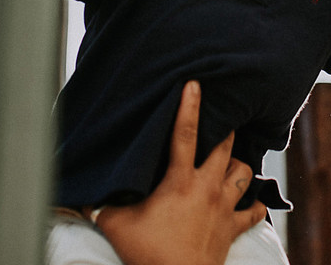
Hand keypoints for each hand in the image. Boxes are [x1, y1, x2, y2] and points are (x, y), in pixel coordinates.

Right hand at [93, 82, 266, 264]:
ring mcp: (224, 208)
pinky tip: (249, 202)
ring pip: (244, 173)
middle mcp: (207, 188)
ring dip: (239, 165)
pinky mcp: (233, 230)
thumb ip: (98, 206)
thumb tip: (77, 195)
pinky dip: (253, 205)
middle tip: (222, 119)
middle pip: (225, 147)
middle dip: (225, 130)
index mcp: (180, 180)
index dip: (189, 106)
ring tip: (231, 160)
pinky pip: (253, 212)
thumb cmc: (147, 253)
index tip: (195, 84)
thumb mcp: (116, 225)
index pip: (185, 134)